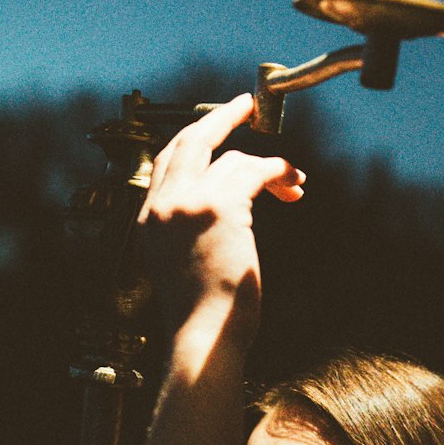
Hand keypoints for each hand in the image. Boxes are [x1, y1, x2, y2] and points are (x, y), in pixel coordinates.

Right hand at [137, 93, 304, 343]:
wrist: (203, 339)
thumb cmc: (203, 320)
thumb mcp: (185, 269)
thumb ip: (191, 237)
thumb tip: (225, 221)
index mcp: (149, 221)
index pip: (168, 163)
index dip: (196, 140)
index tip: (217, 130)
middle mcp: (162, 206)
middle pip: (189, 140)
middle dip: (221, 118)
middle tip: (247, 105)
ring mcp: (188, 203)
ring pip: (232, 158)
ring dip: (268, 167)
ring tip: (293, 182)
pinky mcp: (220, 206)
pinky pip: (255, 171)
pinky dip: (279, 173)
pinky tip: (294, 186)